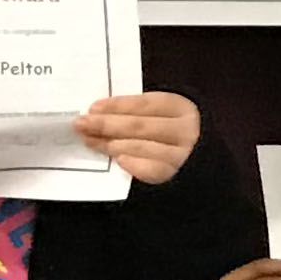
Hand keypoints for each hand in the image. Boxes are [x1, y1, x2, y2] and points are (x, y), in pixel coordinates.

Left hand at [74, 91, 202, 183]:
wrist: (199, 169)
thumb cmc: (171, 136)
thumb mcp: (162, 117)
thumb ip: (138, 113)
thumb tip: (99, 112)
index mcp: (181, 108)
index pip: (145, 104)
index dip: (117, 105)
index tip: (93, 108)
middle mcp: (185, 130)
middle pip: (139, 125)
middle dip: (106, 124)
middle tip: (81, 124)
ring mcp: (181, 155)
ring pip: (140, 146)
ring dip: (111, 143)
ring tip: (90, 140)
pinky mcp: (174, 175)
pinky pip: (149, 169)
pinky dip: (131, 163)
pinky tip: (118, 159)